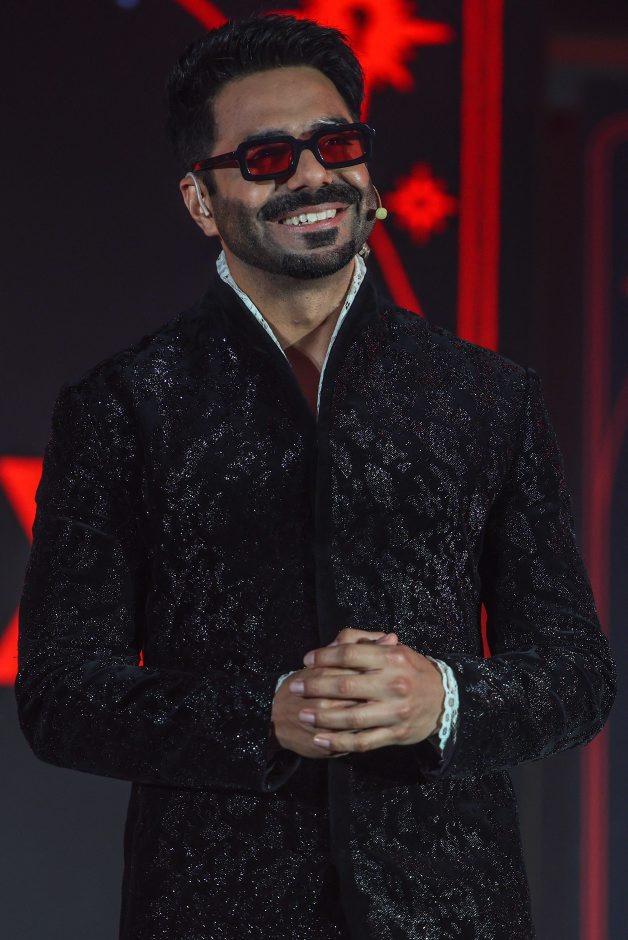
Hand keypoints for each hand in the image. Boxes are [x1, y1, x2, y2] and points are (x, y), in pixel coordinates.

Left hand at [291, 632, 443, 754]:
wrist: (444, 699)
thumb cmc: (411, 670)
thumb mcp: (394, 649)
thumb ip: (364, 644)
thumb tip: (334, 644)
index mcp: (392, 658)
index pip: (350, 655)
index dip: (324, 657)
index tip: (307, 660)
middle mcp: (393, 684)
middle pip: (345, 685)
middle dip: (314, 687)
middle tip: (294, 687)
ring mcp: (394, 711)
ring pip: (351, 717)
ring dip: (322, 717)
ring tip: (302, 714)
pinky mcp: (395, 733)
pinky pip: (362, 741)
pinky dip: (339, 742)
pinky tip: (321, 739)